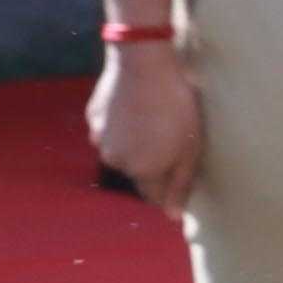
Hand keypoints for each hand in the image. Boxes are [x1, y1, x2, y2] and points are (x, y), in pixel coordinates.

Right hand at [84, 45, 201, 210]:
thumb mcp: (190, 148)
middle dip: (154, 160)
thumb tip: (173, 217)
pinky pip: (111, 128)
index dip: (170, 185)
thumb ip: (181, 184)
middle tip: (172, 133)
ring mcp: (99, 138)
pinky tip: (137, 105)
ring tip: (155, 117)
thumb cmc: (176, 107)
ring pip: (123, 149)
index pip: (154, 195)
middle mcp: (115, 161)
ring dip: (137, 141)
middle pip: (138, 170)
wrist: (143, 65)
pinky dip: (123, 123)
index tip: (181, 166)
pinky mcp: (93, 117)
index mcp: (141, 171)